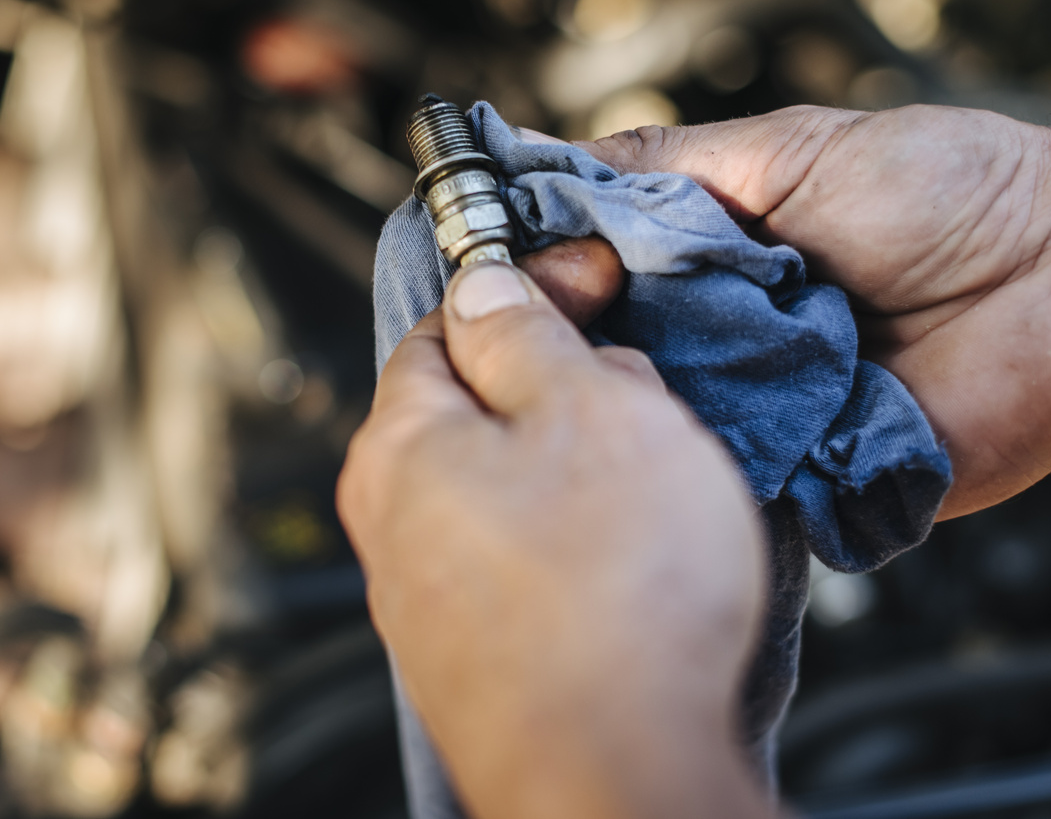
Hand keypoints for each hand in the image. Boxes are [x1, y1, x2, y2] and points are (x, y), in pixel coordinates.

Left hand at [337, 260, 770, 818]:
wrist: (622, 779)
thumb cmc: (612, 598)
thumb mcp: (587, 410)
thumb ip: (527, 334)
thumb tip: (489, 286)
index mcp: (399, 448)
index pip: (443, 327)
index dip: (525, 288)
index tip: (593, 281)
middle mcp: (395, 525)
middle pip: (481, 409)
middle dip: (566, 386)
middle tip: (641, 396)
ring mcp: (433, 601)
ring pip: (514, 488)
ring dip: (586, 466)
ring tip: (656, 486)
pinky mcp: (482, 657)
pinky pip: (531, 562)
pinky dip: (584, 540)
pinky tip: (638, 562)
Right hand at [556, 107, 1050, 517]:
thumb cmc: (955, 192)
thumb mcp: (790, 148)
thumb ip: (668, 164)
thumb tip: (546, 166)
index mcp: (713, 255)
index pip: (596, 270)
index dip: (543, 268)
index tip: (488, 259)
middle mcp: (725, 337)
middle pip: (607, 350)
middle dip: (573, 336)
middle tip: (542, 318)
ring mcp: (759, 409)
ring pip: (652, 419)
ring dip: (629, 395)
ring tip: (611, 369)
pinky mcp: (802, 476)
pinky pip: (722, 479)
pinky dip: (694, 459)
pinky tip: (669, 433)